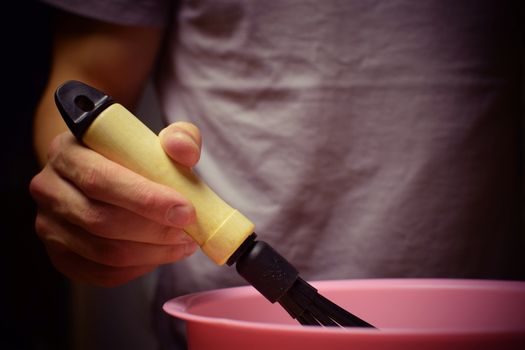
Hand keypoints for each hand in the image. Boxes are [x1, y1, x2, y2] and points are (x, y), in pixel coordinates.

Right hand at [30, 121, 201, 286]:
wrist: (103, 175)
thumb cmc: (131, 157)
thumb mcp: (155, 140)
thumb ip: (178, 139)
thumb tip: (185, 153)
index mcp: (67, 151)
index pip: (99, 179)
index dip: (145, 199)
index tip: (185, 211)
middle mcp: (49, 188)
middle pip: (100, 220)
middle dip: (154, 231)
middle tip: (188, 232)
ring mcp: (49, 225)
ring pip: (103, 252)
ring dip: (151, 253)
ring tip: (182, 244)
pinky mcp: (59, 255)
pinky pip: (102, 273)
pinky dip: (138, 268)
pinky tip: (161, 255)